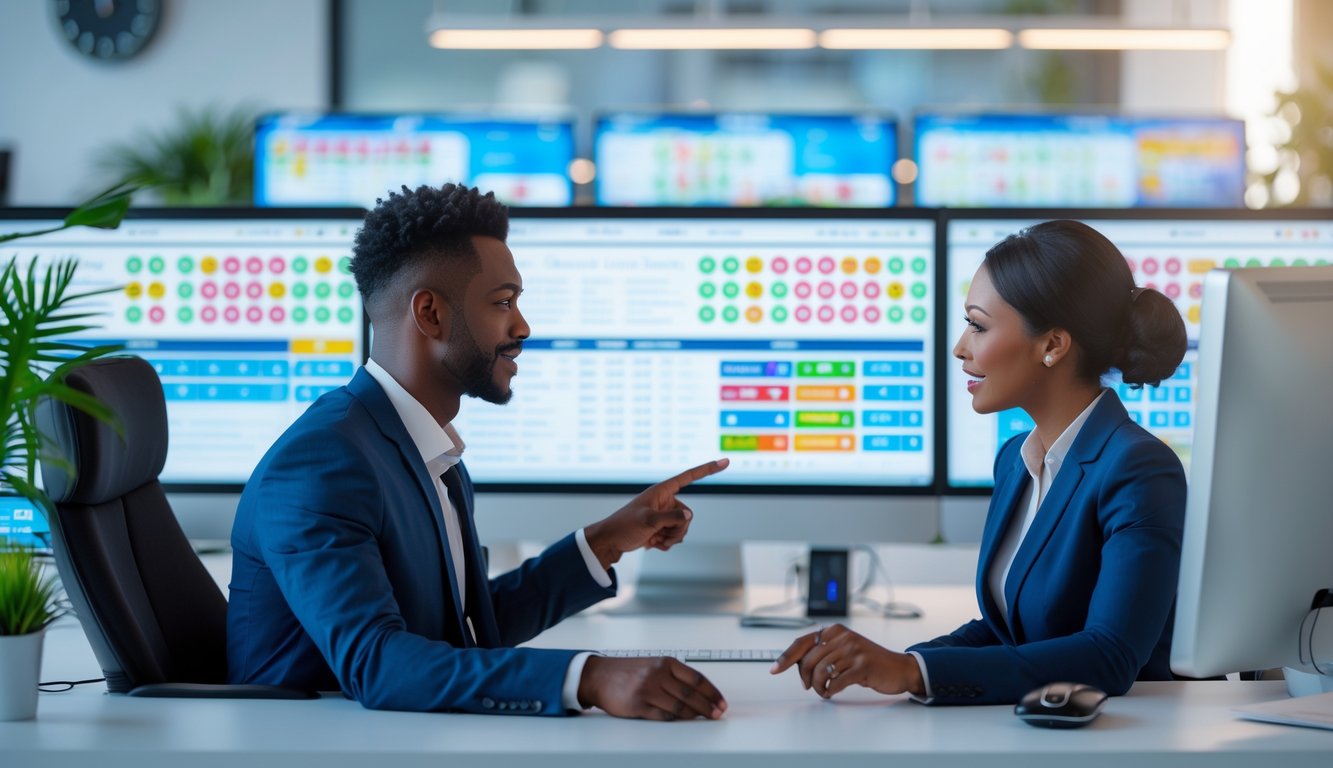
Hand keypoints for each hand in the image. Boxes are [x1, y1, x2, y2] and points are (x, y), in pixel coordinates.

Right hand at [577, 656, 726, 719]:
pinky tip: (682, 721)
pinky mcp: (638, 705)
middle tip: (718, 714)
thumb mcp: (653, 665)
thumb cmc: (628, 672)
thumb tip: (700, 693)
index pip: (696, 678)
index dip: (712, 692)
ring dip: (694, 715)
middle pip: (690, 694)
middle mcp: (658, 674)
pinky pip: (662, 716)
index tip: (721, 702)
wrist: (599, 676)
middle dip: (708, 706)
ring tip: (703, 718)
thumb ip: (674, 675)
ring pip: (678, 707)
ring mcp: (648, 690)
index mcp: (665, 663)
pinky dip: (674, 720)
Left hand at [583, 458, 728, 568]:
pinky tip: (652, 544)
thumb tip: (689, 516)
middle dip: (677, 529)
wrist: (610, 542)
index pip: (689, 477)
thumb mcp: (648, 521)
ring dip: (671, 538)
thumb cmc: (624, 526)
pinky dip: (666, 543)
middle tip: (659, 534)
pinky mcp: (662, 528)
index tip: (725, 462)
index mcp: (662, 491)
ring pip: (683, 528)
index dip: (707, 470)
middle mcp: (665, 501)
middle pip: (688, 515)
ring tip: (653, 539)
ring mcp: (664, 515)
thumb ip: (671, 518)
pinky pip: (676, 537)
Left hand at [769, 623, 923, 698]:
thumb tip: (795, 664)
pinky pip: (835, 682)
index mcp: (835, 630)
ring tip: (824, 690)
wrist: (898, 668)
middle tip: (810, 687)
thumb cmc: (867, 661)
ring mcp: (854, 650)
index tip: (774, 669)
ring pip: (820, 672)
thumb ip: (822, 652)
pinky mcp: (862, 665)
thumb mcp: (843, 650)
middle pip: (808, 660)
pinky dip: (830, 690)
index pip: (802, 642)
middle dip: (805, 678)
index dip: (786, 657)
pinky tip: (833, 692)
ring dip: (819, 687)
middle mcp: (843, 637)